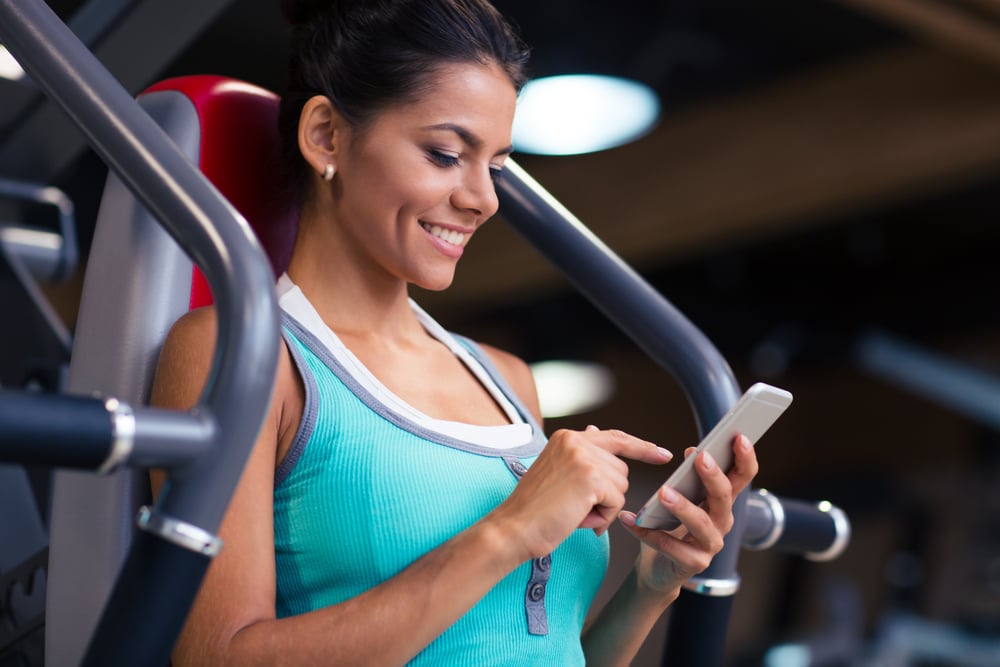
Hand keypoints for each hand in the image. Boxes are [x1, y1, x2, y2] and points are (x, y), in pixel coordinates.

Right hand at [488, 426, 673, 561]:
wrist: (514, 528)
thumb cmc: (535, 510)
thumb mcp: (558, 474)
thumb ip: (582, 457)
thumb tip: (598, 432)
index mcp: (567, 438)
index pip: (615, 437)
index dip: (642, 448)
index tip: (663, 454)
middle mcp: (576, 440)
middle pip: (620, 469)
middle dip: (607, 495)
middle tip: (576, 508)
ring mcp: (584, 457)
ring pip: (620, 487)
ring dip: (603, 507)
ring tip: (573, 512)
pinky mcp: (591, 476)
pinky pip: (617, 501)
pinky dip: (603, 517)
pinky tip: (578, 518)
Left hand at [618, 434, 758, 594]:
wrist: (656, 567)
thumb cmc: (670, 525)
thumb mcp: (680, 496)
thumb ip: (687, 475)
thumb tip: (690, 450)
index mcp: (721, 500)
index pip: (742, 476)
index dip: (745, 457)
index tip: (738, 436)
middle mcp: (721, 521)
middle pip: (725, 496)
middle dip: (714, 476)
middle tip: (701, 458)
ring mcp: (710, 544)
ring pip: (701, 523)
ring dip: (683, 506)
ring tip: (663, 492)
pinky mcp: (693, 564)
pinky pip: (672, 547)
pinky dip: (648, 533)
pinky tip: (629, 519)